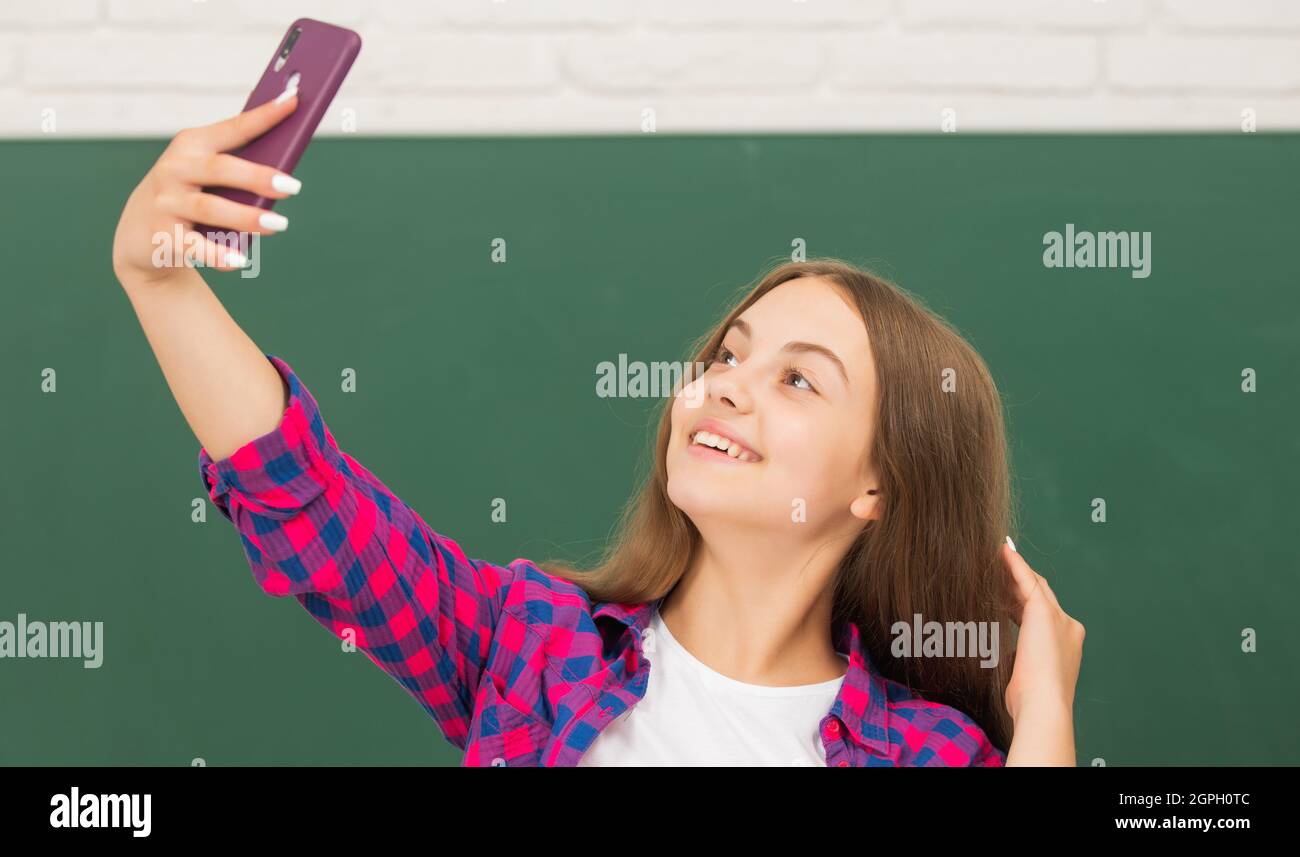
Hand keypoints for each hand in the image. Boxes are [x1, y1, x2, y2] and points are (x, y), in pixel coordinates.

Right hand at [111, 90, 301, 285]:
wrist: (140, 234)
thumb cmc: (191, 196)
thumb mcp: (208, 177)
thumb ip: (240, 169)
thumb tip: (286, 174)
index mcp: (193, 145)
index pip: (234, 128)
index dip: (263, 116)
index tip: (293, 101)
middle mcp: (175, 169)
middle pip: (221, 169)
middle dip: (257, 176)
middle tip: (292, 187)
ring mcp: (165, 202)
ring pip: (209, 207)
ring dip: (245, 217)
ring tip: (278, 225)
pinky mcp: (161, 235)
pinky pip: (194, 246)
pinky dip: (218, 253)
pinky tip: (240, 260)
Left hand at [1002, 539, 1084, 722]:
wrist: (1044, 705)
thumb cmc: (1031, 700)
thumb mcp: (1027, 673)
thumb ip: (1022, 657)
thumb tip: (1010, 652)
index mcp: (1067, 644)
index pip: (1045, 615)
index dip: (1024, 604)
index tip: (1007, 597)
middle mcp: (1068, 627)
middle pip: (1043, 596)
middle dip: (1020, 584)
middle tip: (999, 571)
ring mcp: (1059, 618)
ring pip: (1036, 586)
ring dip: (1016, 571)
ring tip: (997, 559)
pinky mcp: (1044, 612)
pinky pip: (1027, 580)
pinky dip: (1015, 565)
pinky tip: (1003, 552)